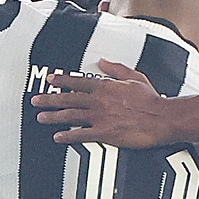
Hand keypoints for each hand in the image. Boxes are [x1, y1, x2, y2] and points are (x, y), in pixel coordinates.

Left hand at [32, 60, 170, 146]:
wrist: (161, 118)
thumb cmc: (151, 99)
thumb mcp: (134, 76)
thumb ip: (115, 68)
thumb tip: (103, 61)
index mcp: (105, 86)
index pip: (78, 81)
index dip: (62, 80)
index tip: (50, 80)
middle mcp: (99, 100)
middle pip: (68, 98)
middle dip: (49, 99)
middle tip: (36, 101)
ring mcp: (100, 117)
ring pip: (70, 115)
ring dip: (53, 116)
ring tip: (41, 117)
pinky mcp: (105, 133)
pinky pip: (81, 134)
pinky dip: (67, 136)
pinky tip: (57, 137)